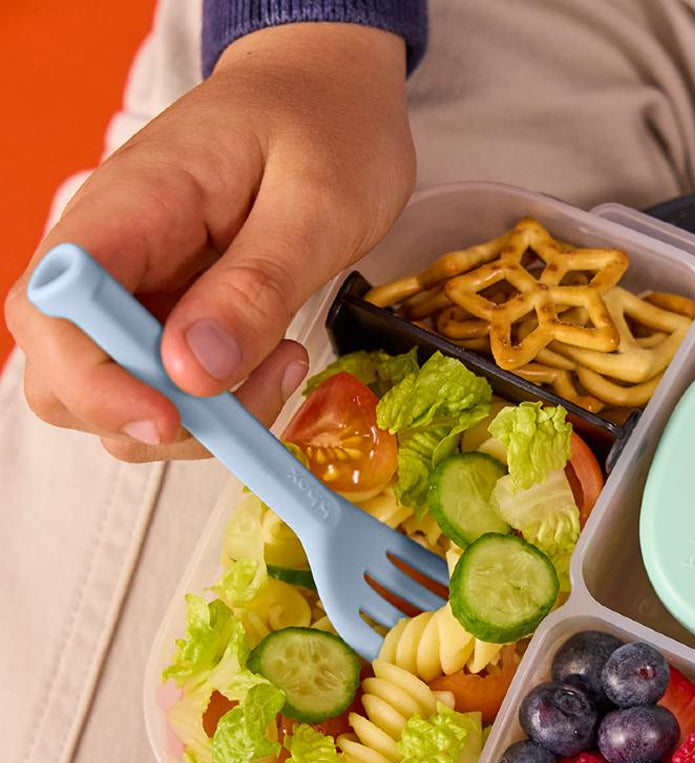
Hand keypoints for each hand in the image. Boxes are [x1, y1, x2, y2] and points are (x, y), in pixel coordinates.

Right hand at [5, 22, 414, 460]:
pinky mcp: (169, 317)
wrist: (327, 98)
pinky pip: (168, 387)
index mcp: (130, 208)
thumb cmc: (324, 132)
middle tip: (254, 394)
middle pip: (67, 374)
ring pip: (119, 398)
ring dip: (201, 418)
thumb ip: (255, 287)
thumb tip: (191, 370)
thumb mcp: (315, 206)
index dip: (94, 383)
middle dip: (156, 417)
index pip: (54, 310)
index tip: (170, 415)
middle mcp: (113, 256)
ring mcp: (136, 292)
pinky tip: (275, 362)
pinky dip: (220, 403)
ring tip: (283, 363)